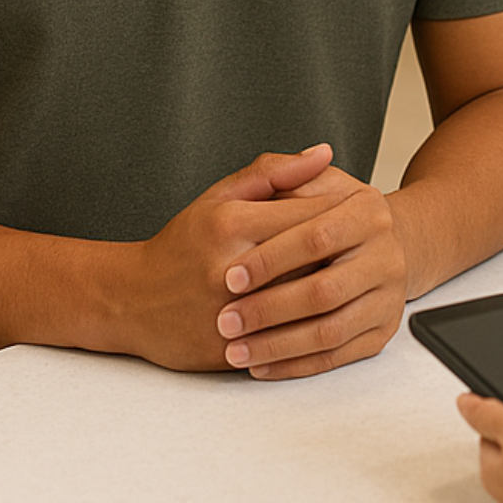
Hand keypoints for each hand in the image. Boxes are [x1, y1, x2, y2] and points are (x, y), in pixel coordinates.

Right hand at [121, 144, 346, 370]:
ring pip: (304, 302)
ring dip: (335, 291)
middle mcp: (229, 266)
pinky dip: (311, 329)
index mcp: (230, 222)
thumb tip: (324, 153)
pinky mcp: (230, 348)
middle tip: (370, 249)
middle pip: (311, 259)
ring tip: (355, 280)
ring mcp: (230, 312)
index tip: (363, 214)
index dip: (343, 215)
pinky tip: (328, 316)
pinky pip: (286, 340)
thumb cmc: (182, 244)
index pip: (307, 215)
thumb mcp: (220, 195)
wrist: (132, 300)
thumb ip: (273, 172)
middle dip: (346, 253)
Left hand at [214, 161, 408, 378]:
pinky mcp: (381, 332)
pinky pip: (337, 357)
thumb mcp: (314, 186)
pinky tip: (262, 364)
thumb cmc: (331, 217)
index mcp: (368, 212)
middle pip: (323, 290)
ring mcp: (388, 297)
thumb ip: (294, 172)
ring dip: (277, 345)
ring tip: (236, 349)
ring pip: (329, 331)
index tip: (231, 276)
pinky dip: (296, 365)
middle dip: (269, 310)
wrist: (378, 248)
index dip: (271, 258)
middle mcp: (386, 254)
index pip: (316, 236)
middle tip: (226, 321)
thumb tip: (311, 156)